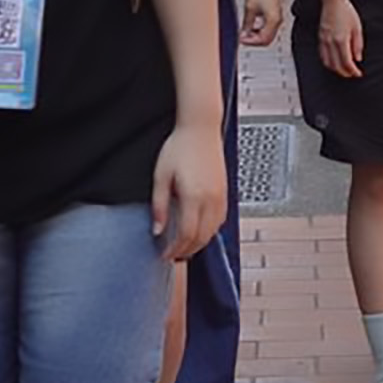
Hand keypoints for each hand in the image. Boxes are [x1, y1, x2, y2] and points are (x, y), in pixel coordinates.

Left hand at [151, 121, 226, 259]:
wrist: (201, 127)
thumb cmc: (180, 146)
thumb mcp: (161, 176)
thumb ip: (159, 205)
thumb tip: (157, 230)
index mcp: (194, 196)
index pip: (186, 234)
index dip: (175, 249)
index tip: (164, 254)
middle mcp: (211, 198)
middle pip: (201, 237)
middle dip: (186, 250)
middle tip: (172, 255)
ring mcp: (221, 195)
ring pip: (213, 231)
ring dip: (199, 242)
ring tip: (185, 246)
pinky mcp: (225, 191)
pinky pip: (221, 219)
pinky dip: (210, 230)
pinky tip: (200, 230)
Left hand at [239, 0, 281, 46]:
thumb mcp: (249, 8)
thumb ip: (246, 24)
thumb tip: (243, 34)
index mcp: (273, 20)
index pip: (263, 39)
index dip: (251, 42)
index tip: (241, 39)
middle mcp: (278, 20)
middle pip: (267, 39)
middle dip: (254, 40)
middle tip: (243, 38)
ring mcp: (277, 17)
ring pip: (268, 34)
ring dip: (257, 35)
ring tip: (246, 32)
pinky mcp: (275, 13)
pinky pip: (268, 27)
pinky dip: (260, 29)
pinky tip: (252, 26)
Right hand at [319, 0, 363, 77]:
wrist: (333, 2)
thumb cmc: (347, 12)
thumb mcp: (357, 28)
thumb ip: (357, 45)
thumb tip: (358, 59)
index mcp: (341, 40)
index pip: (346, 62)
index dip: (353, 71)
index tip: (358, 74)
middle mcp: (331, 42)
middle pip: (336, 65)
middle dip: (345, 73)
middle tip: (352, 74)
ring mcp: (324, 40)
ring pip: (327, 62)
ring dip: (336, 69)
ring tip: (344, 70)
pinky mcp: (320, 38)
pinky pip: (322, 55)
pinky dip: (328, 62)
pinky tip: (334, 62)